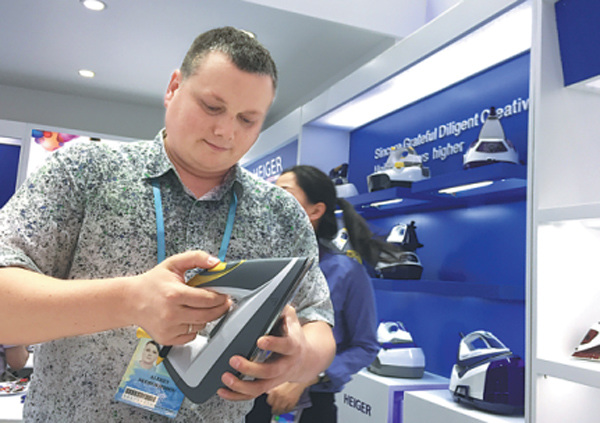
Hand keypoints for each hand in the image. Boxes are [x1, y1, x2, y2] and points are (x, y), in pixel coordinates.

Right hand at [129, 250, 231, 345]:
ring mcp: (169, 328)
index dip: (221, 297)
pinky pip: (191, 336)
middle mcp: (171, 313)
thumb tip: (216, 262)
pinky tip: (189, 318)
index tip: (225, 294)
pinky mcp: (166, 338)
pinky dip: (194, 328)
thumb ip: (196, 258)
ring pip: (201, 326)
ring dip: (207, 318)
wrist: (130, 300)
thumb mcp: (173, 263)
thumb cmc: (151, 283)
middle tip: (223, 303)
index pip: (208, 299)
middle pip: (208, 315)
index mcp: (175, 294)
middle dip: (220, 309)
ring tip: (202, 307)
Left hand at [217, 306, 333, 400]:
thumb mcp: (292, 320)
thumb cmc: (293, 336)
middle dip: (250, 368)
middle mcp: (285, 365)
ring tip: (226, 377)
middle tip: (234, 360)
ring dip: (241, 385)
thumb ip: (283, 310)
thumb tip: (275, 293)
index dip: (273, 344)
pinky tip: (223, 391)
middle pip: (269, 371)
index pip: (285, 346)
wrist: (306, 359)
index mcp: (292, 346)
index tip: (260, 340)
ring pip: (259, 387)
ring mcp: (276, 378)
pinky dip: (236, 395)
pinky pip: (252, 395)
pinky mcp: (267, 386)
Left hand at [266, 382, 307, 415]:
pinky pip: (288, 409)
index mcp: (275, 391)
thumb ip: (272, 387)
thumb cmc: (289, 378)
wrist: (300, 377)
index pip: (269, 402)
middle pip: (274, 408)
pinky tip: (286, 409)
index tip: (271, 402)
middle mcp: (280, 396)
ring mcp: (287, 400)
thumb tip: (267, 392)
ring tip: (279, 411)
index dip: (270, 402)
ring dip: (280, 411)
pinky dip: (287, 410)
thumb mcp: (278, 380)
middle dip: (274, 409)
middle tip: (274, 410)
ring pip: (281, 410)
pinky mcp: (293, 402)